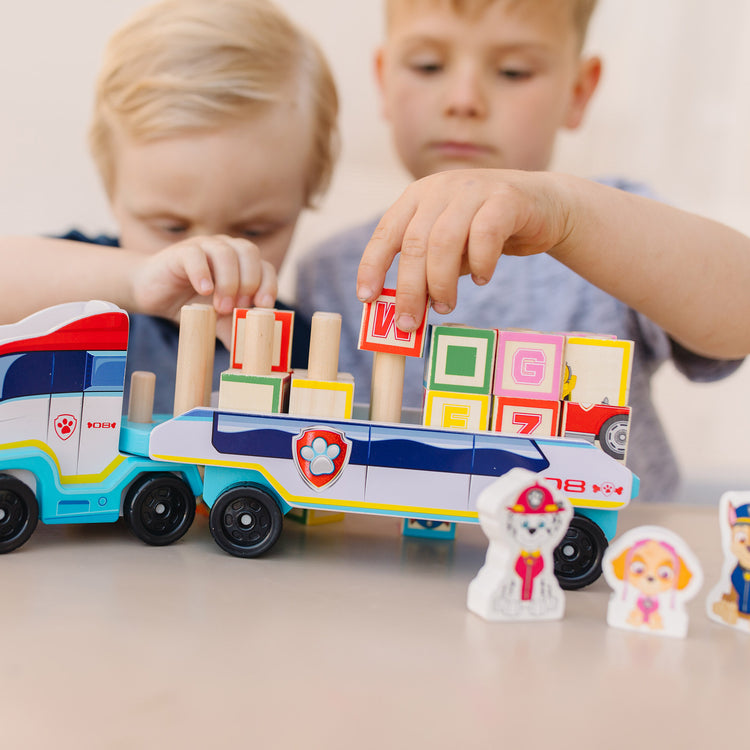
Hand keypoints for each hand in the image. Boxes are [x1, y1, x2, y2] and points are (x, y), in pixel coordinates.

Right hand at [130, 234, 277, 322]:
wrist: (153, 293)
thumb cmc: (190, 303)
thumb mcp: (217, 320)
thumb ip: (234, 330)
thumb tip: (251, 354)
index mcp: (241, 263)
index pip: (265, 267)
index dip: (268, 285)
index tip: (262, 307)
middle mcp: (226, 249)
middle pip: (249, 253)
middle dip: (249, 282)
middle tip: (237, 309)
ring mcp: (204, 247)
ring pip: (225, 253)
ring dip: (228, 282)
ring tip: (220, 308)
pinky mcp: (180, 252)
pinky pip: (195, 255)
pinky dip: (203, 273)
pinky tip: (204, 291)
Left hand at [356, 169, 572, 331]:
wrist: (545, 206)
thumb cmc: (487, 232)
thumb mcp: (450, 247)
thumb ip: (427, 268)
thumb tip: (404, 309)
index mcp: (418, 197)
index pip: (386, 232)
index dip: (372, 266)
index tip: (367, 298)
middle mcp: (441, 188)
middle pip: (415, 243)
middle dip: (409, 289)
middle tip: (409, 322)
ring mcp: (474, 189)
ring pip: (444, 241)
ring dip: (441, 283)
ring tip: (446, 307)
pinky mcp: (506, 198)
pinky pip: (485, 236)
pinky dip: (480, 264)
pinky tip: (482, 279)